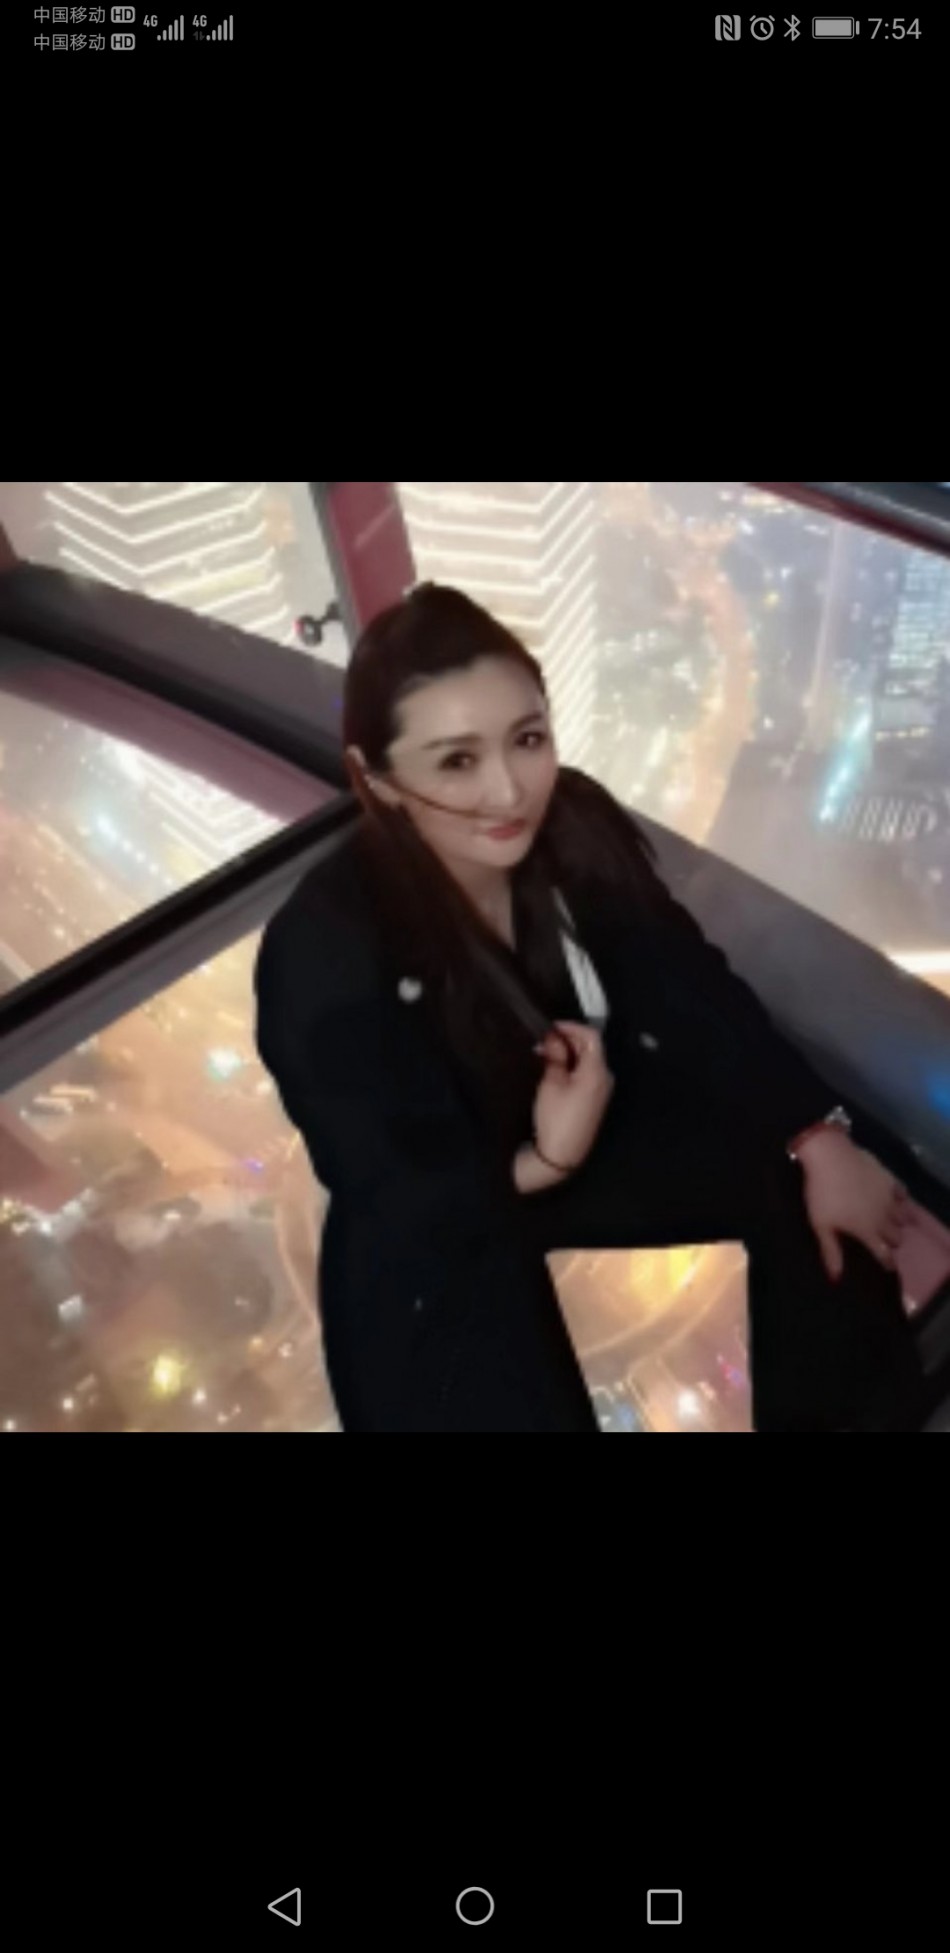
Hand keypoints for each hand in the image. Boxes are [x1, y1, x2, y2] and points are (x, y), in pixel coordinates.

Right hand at [531, 1020, 614, 1172]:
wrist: (561, 1155)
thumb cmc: (555, 1117)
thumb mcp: (551, 1083)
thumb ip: (555, 1056)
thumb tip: (553, 1037)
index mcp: (597, 1071)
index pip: (591, 1036)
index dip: (571, 1027)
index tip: (550, 1027)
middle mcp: (605, 1078)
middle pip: (590, 1048)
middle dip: (568, 1040)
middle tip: (542, 1041)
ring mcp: (602, 1090)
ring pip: (588, 1060)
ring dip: (568, 1053)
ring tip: (544, 1054)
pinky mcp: (595, 1099)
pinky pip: (586, 1074)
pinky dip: (572, 1066)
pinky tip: (554, 1068)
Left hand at [797, 1129, 910, 1281]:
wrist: (830, 1157)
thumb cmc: (822, 1194)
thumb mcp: (821, 1225)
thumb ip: (830, 1251)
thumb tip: (835, 1278)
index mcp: (867, 1230)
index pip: (883, 1253)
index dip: (887, 1262)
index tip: (889, 1267)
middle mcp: (883, 1217)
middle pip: (896, 1236)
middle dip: (892, 1242)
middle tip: (884, 1241)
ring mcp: (888, 1197)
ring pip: (903, 1216)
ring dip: (899, 1223)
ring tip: (892, 1223)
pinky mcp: (889, 1179)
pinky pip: (902, 1193)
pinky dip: (901, 1199)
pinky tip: (895, 1199)